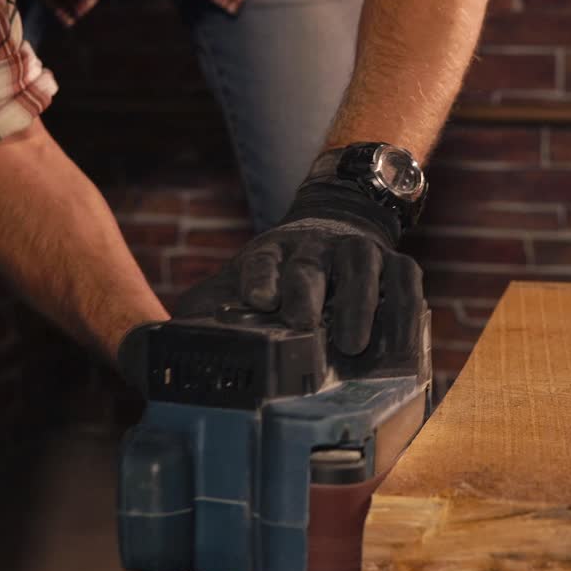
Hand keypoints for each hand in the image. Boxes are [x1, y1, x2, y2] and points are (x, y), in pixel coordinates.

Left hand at [174, 180, 424, 356]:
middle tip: (302, 326)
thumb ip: (210, 308)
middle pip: (309, 264)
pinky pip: (407, 280)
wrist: (335, 226)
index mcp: (273, 252)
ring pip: (360, 265)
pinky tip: (402, 343)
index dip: (260, 277)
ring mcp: (358, 251)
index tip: (259, 300)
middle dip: (305, 293)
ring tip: (352, 344)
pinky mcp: (395, 262)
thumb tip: (163, 342)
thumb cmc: (283, 271)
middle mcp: (315, 247)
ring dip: (358, 303)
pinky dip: (407, 309)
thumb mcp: (241, 282)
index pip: (262, 260)